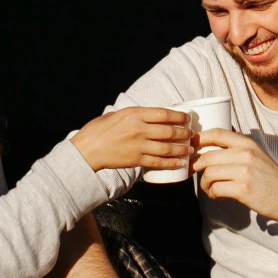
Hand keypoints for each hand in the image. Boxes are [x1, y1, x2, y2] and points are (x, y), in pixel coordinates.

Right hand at [71, 106, 192, 174]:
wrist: (86, 150)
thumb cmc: (98, 130)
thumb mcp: (116, 114)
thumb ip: (134, 115)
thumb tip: (150, 115)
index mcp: (134, 114)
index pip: (164, 113)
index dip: (179, 116)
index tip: (187, 119)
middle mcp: (139, 129)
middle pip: (169, 131)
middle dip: (184, 133)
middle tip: (191, 135)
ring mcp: (138, 146)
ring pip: (167, 148)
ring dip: (181, 149)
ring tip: (190, 149)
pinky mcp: (136, 160)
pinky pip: (158, 162)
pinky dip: (171, 163)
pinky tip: (180, 163)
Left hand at [194, 127, 277, 224]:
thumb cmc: (270, 178)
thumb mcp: (256, 155)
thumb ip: (238, 148)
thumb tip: (212, 144)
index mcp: (247, 143)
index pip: (216, 133)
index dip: (198, 138)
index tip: (189, 146)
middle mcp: (245, 154)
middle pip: (207, 156)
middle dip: (195, 166)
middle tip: (194, 173)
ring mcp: (245, 171)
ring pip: (209, 173)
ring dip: (204, 183)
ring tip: (210, 188)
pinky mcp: (243, 189)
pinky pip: (216, 188)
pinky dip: (212, 193)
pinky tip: (218, 195)